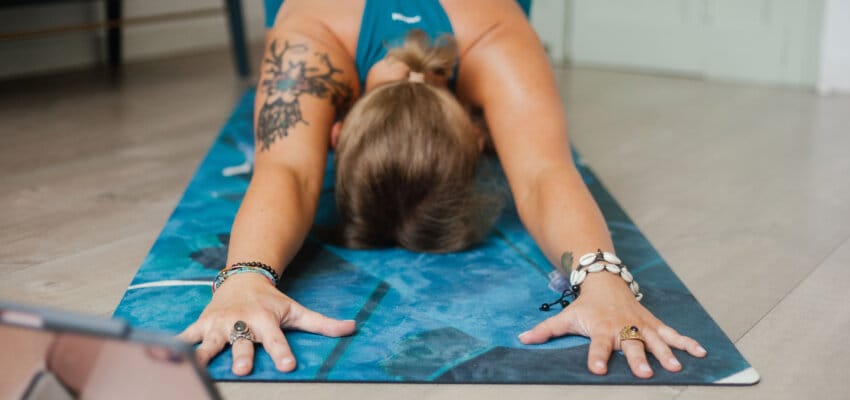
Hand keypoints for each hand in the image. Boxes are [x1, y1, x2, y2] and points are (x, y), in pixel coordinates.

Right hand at [177, 273, 355, 375]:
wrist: (242, 278)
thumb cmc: (272, 301)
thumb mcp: (297, 310)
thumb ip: (323, 324)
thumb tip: (353, 328)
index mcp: (266, 321)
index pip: (276, 339)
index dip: (282, 351)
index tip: (288, 365)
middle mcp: (241, 322)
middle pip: (241, 341)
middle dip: (241, 355)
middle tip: (242, 368)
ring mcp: (219, 324)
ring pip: (210, 342)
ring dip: (204, 355)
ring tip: (196, 369)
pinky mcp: (201, 325)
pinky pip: (186, 337)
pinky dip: (173, 345)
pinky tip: (162, 356)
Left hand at [518, 273, 706, 377]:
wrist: (605, 281)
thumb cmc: (585, 305)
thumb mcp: (565, 317)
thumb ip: (546, 331)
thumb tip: (522, 339)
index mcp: (600, 328)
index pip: (597, 345)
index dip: (597, 357)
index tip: (598, 370)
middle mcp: (622, 327)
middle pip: (630, 344)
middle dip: (637, 358)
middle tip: (644, 374)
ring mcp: (640, 325)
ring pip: (655, 339)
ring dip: (666, 353)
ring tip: (676, 367)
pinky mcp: (653, 323)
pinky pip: (672, 333)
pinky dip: (686, 342)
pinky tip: (701, 352)